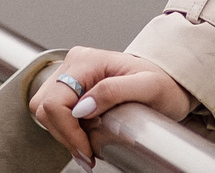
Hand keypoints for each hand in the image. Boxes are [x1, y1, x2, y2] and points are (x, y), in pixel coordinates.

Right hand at [28, 46, 193, 165]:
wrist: (169, 82)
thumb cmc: (163, 83)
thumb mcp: (148, 86)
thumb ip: (114, 91)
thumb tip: (82, 108)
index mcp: (87, 61)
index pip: (57, 100)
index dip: (67, 130)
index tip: (86, 149)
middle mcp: (74, 65)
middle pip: (45, 106)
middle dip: (64, 135)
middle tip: (86, 154)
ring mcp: (71, 76)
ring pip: (45, 111)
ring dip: (63, 134)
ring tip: (86, 148)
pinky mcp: (73, 89)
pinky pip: (55, 113)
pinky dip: (66, 131)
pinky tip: (84, 140)